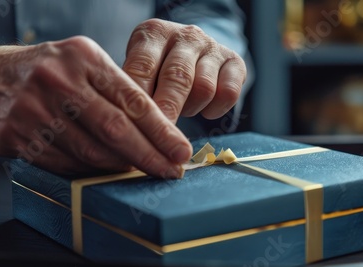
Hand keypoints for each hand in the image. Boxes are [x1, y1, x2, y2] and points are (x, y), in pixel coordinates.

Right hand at [0, 37, 191, 176]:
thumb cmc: (44, 72)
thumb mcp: (80, 64)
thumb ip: (114, 91)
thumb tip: (156, 132)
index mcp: (84, 57)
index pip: (133, 99)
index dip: (162, 131)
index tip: (181, 151)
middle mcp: (59, 79)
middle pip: (116, 128)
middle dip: (150, 155)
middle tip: (171, 171)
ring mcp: (34, 108)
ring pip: (91, 151)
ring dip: (120, 166)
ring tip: (139, 170)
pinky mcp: (16, 134)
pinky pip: (64, 163)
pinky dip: (88, 170)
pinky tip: (102, 170)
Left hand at [123, 18, 246, 122]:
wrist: (193, 52)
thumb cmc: (157, 69)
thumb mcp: (139, 71)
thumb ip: (133, 91)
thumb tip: (127, 125)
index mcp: (154, 33)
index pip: (142, 66)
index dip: (138, 99)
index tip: (132, 126)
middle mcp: (185, 35)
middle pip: (176, 77)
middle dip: (167, 110)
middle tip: (159, 138)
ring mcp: (212, 47)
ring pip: (204, 88)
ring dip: (191, 108)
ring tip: (182, 111)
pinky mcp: (235, 61)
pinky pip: (228, 93)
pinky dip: (215, 109)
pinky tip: (205, 111)